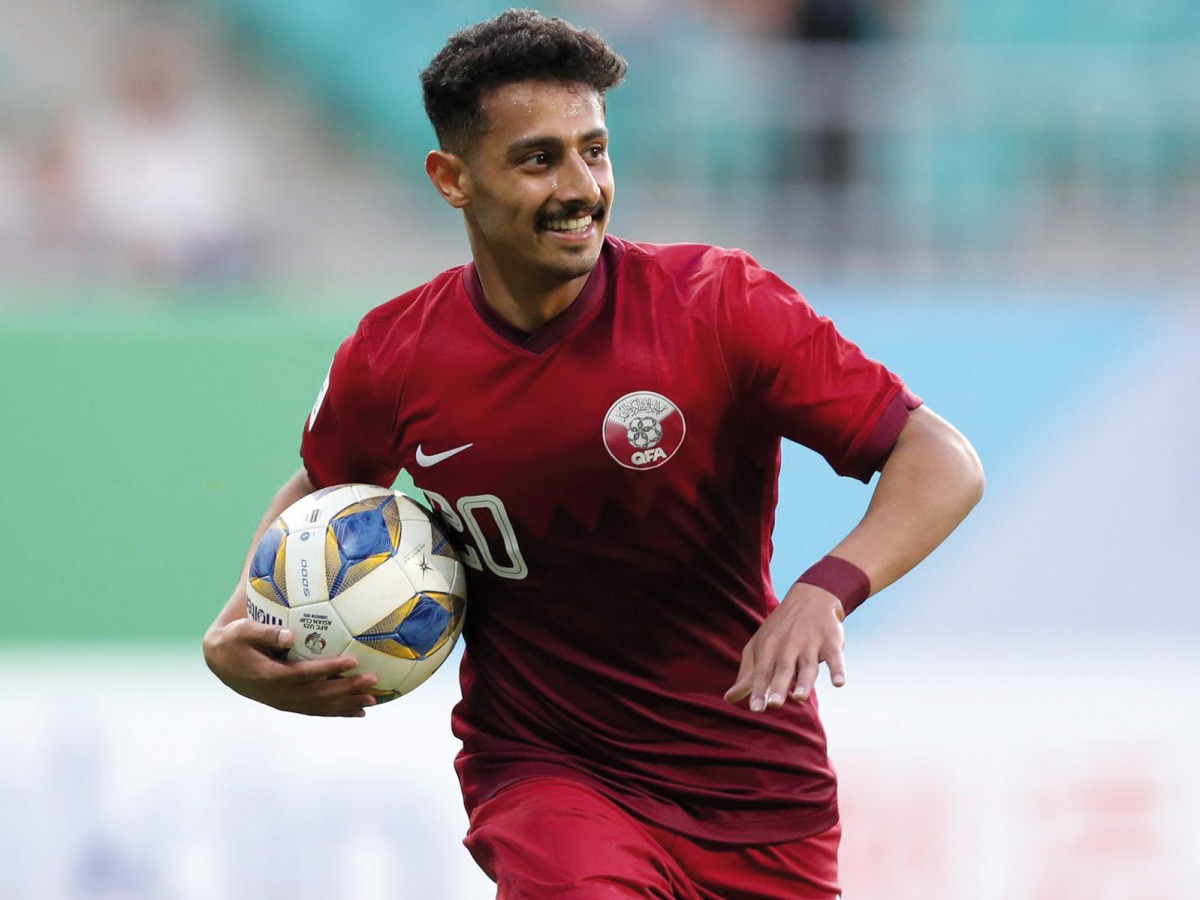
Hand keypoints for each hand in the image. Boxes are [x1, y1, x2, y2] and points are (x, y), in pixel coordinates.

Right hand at [203, 618, 378, 717]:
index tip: (353, 661)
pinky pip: (315, 710)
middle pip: (318, 695)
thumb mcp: (243, 631)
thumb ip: (266, 633)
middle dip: (347, 690)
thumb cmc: (235, 640)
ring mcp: (283, 702)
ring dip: (347, 704)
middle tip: (372, 681)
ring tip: (373, 700)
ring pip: (319, 707)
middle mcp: (279, 694)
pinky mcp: (287, 704)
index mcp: (269, 676)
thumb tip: (289, 636)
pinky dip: (337, 711)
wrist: (221, 663)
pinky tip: (357, 711)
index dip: (330, 669)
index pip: (305, 674)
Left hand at [724, 582, 846, 711]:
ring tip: (799, 697)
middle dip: (778, 686)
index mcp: (768, 648)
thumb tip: (728, 699)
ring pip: (808, 665)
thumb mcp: (758, 647)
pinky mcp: (831, 641)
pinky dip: (838, 669)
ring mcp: (810, 643)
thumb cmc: (779, 630)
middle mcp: (788, 646)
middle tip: (774, 704)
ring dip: (804, 681)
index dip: (758, 690)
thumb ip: (747, 675)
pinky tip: (839, 682)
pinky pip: (835, 657)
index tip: (755, 709)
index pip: (762, 672)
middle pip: (783, 669)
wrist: (810, 597)